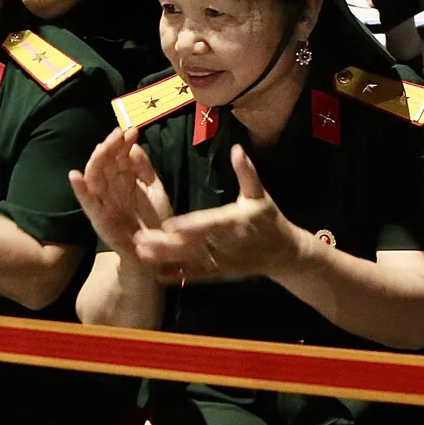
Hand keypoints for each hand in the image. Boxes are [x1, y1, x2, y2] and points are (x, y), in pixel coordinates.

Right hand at [69, 128, 174, 258]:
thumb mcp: (154, 188)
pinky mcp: (98, 218)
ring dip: (96, 161)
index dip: (123, 143)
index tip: (132, 130)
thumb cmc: (154, 218)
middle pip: (105, 163)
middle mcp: (110, 188)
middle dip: (110, 147)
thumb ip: (144, 168)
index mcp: (123, 180)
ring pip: (94, 178)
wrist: (156, 250)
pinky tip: (75, 176)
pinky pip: (86, 203)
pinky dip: (79, 190)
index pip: (118, 157)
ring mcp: (103, 202)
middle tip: (119, 133)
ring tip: (102, 146)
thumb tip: (134, 145)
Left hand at [131, 145, 301, 282]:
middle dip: (166, 244)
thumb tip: (237, 148)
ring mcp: (223, 261)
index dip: (189, 225)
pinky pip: (197, 276)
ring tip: (140, 253)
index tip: (167, 224)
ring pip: (191, 261)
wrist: (283, 254)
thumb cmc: (268, 219)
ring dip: (165, 259)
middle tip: (140, 238)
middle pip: (194, 244)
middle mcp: (228, 244)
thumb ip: (247, 172)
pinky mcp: (220, 273)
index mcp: (237, 222)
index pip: (210, 223)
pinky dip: (177, 276)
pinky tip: (157, 275)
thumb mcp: (259, 195)